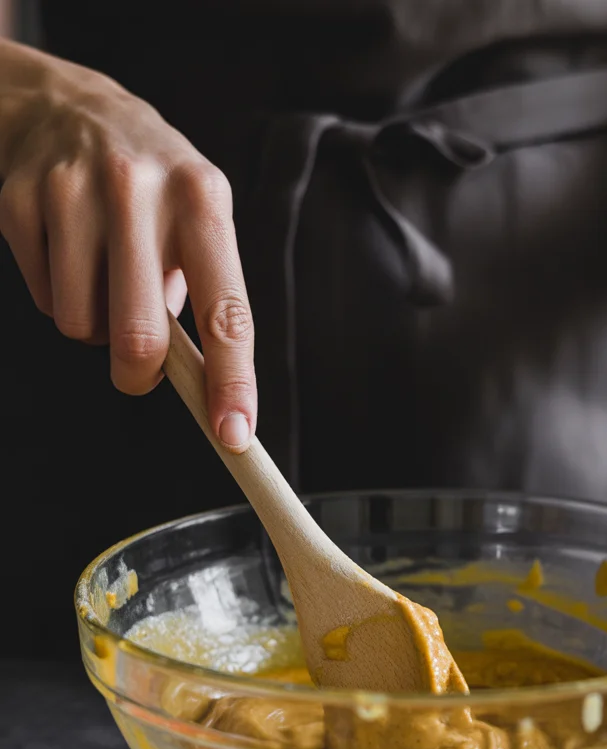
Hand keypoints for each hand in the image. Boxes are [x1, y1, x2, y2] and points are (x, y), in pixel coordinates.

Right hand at [0, 49, 254, 448]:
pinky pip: (41, 299)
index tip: (234, 434)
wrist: (68, 105)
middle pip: (139, 337)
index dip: (232, 382)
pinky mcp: (20, 199)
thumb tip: (203, 383)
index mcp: (202, 200)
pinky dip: (58, 296)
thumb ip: (204, 296)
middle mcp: (140, 190)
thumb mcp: (198, 221)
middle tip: (140, 369)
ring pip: (82, 326)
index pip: (226, 312)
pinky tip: (68, 253)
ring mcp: (73, 190)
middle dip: (139, 374)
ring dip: (94, 328)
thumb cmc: (152, 188)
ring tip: (103, 280)